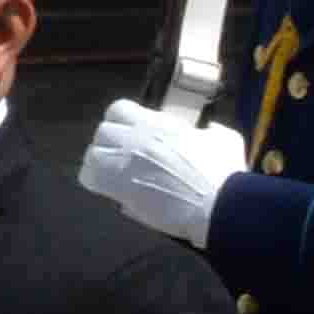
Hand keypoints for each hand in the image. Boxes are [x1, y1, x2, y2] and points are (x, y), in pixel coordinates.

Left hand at [78, 100, 248, 245]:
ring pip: (92, 153)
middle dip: (109, 144)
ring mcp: (125, 160)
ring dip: (100, 163)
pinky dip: (96, 183)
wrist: (218, 204)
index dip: (121, 122)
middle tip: (122, 159)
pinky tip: (111, 191)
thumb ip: (211, 131)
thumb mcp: (225, 139)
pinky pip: (88, 178)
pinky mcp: (118, 185)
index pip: (119, 109)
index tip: (133, 136)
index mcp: (159, 124)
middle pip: (103, 131)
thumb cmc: (225, 172)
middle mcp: (136, 137)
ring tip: (114, 176)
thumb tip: (207, 129)